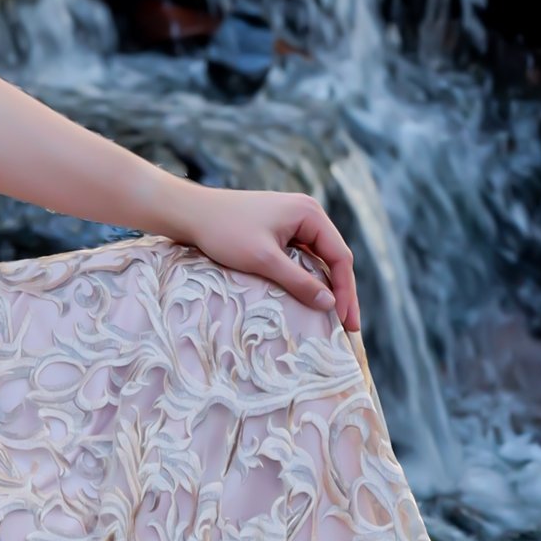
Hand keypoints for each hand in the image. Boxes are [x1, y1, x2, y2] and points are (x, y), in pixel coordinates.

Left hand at [177, 187, 359, 332]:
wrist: (191, 213)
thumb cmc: (225, 232)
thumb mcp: (264, 260)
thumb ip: (299, 282)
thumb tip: (330, 305)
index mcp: (309, 213)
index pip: (340, 256)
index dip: (346, 291)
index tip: (346, 322)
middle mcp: (307, 214)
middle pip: (334, 258)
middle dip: (341, 292)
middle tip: (349, 327)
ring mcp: (293, 221)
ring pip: (319, 259)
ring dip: (326, 287)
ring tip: (334, 318)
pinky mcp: (280, 230)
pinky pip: (303, 257)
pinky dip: (309, 278)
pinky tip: (311, 298)